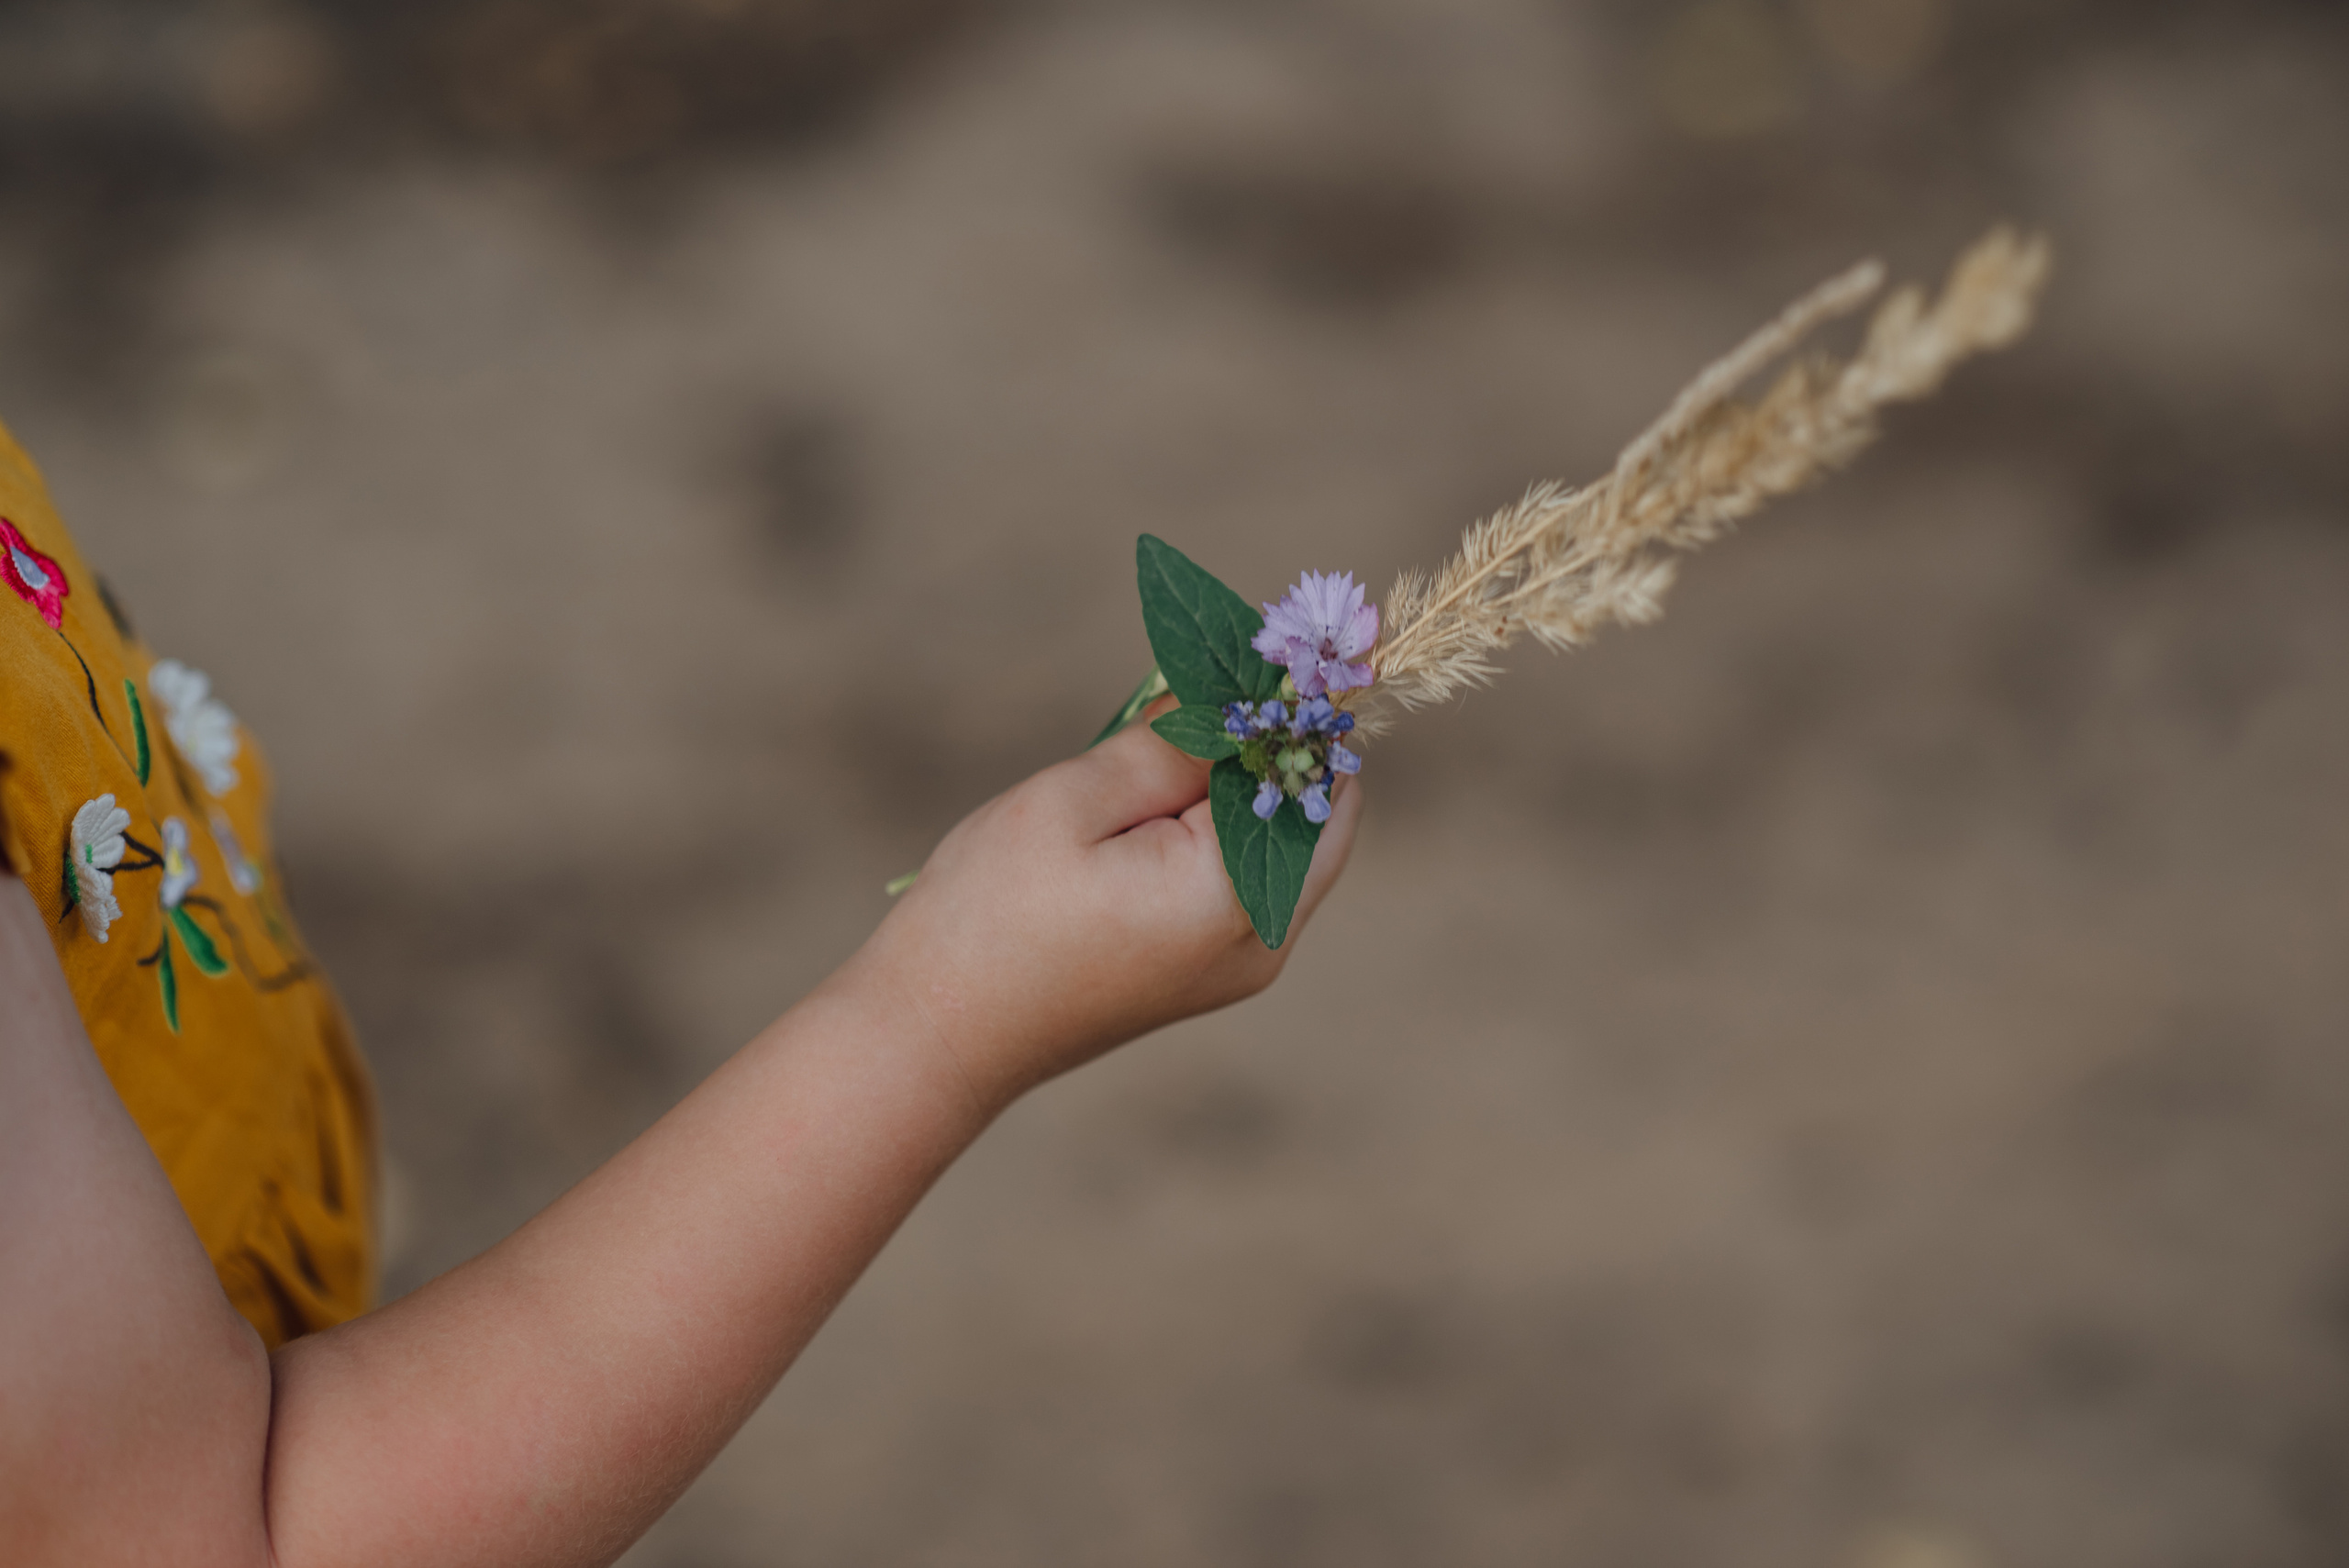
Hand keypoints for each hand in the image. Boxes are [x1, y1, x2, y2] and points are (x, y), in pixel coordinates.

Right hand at [840, 698, 1361, 1109]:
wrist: (936, 1037)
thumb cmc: (991, 915)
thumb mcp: (1074, 802)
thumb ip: (1170, 744)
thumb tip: (1238, 694)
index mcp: (1239, 897)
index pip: (1315, 776)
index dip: (1297, 706)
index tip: (1266, 645)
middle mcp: (1262, 941)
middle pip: (1319, 813)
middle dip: (1278, 741)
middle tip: (1217, 678)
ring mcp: (1240, 967)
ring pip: (1285, 845)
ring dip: (1247, 782)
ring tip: (1172, 735)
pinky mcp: (1208, 975)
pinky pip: (1249, 880)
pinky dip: (1225, 826)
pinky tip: (1161, 795)